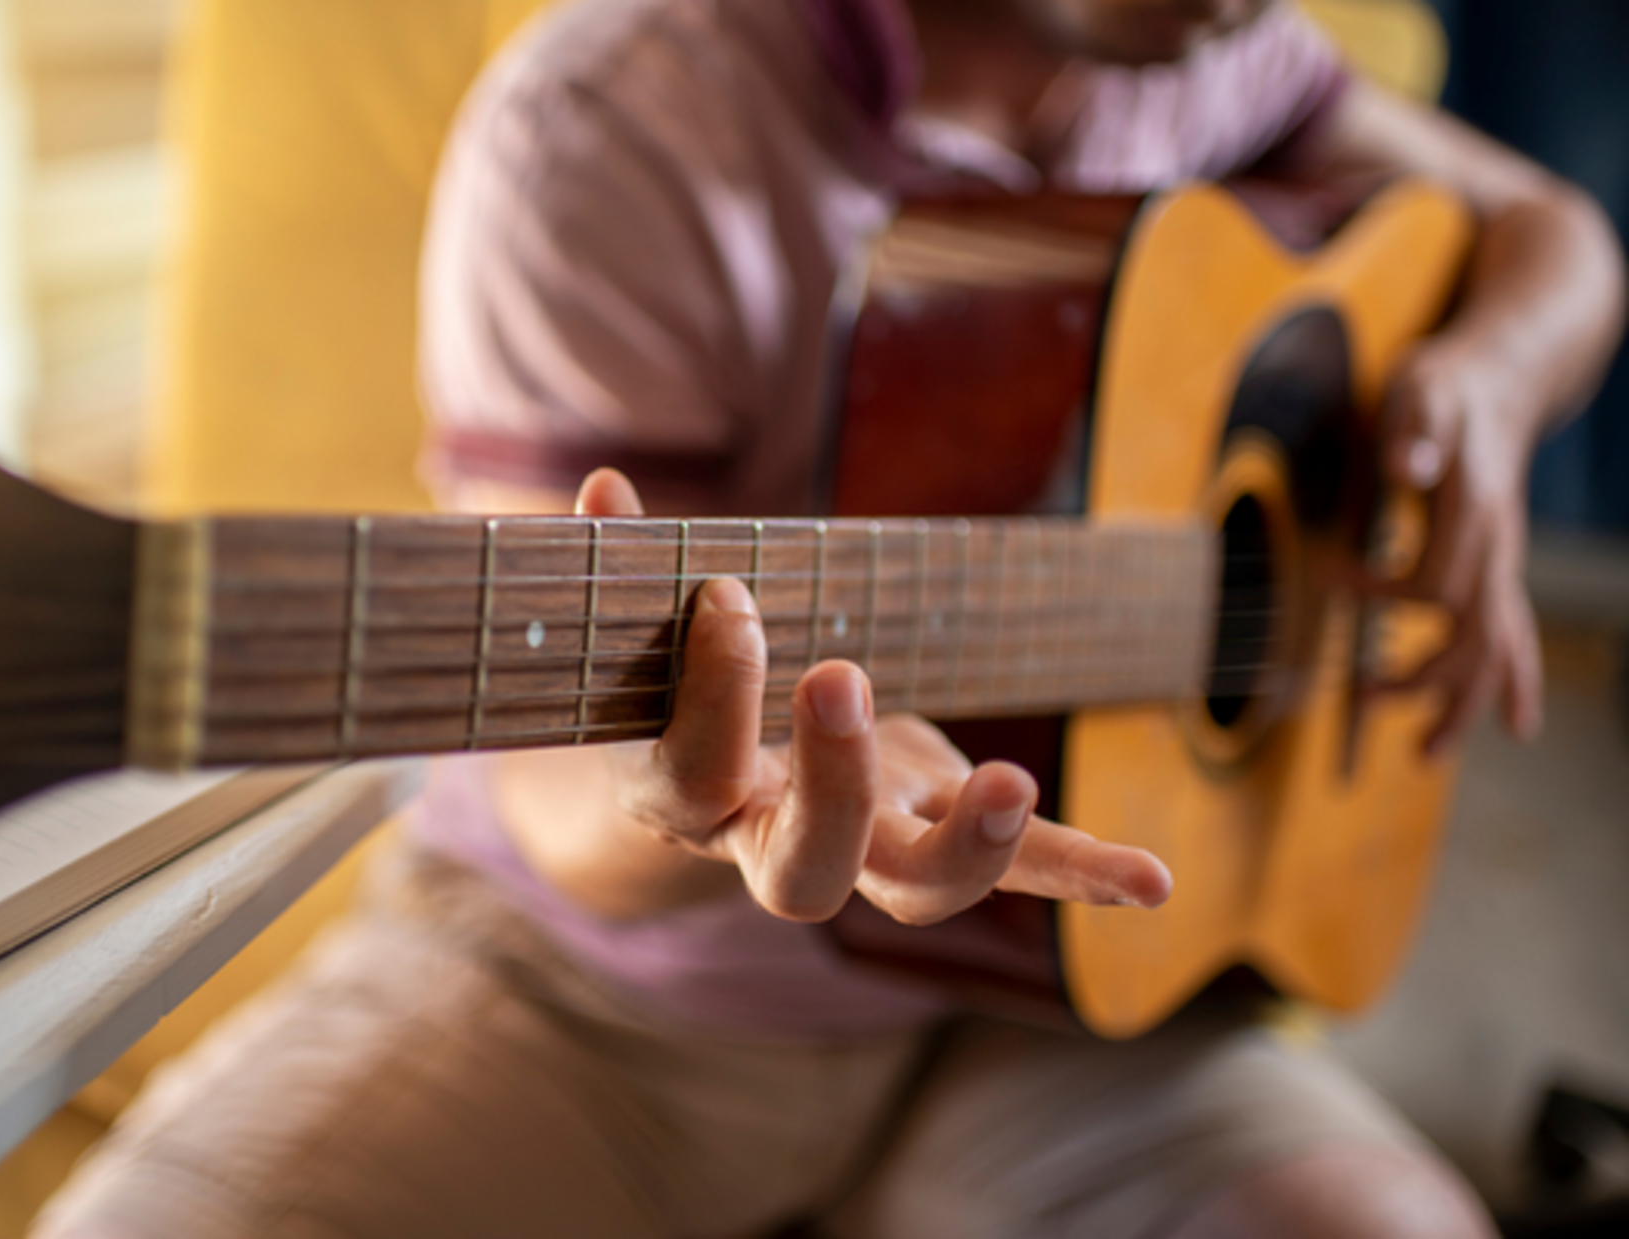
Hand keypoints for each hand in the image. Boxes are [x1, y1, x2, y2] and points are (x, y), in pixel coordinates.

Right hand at [576, 469, 1172, 925]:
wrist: (726, 778)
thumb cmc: (677, 687)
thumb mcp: (641, 635)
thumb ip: (626, 569)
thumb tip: (602, 489)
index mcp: (687, 800)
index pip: (694, 770)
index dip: (710, 690)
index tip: (727, 593)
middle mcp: (772, 845)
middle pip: (806, 872)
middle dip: (830, 784)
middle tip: (838, 674)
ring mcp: (866, 847)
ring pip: (916, 891)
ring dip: (975, 844)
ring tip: (1012, 776)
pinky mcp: (937, 826)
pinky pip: (1016, 868)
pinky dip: (1082, 873)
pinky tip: (1154, 880)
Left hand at [1372, 334, 1543, 754]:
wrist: (1497, 379)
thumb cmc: (1446, 387)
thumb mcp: (1421, 394)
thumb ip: (1415, 430)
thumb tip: (1408, 463)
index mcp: (1475, 512)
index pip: (1434, 584)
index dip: (1380, 592)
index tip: (1331, 575)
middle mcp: (1498, 547)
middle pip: (1475, 638)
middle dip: (1426, 681)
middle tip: (1364, 700)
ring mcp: (1503, 562)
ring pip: (1497, 651)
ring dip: (1462, 705)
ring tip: (1424, 755)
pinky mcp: (1497, 567)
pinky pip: (1513, 636)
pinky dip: (1515, 683)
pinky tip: (1518, 728)